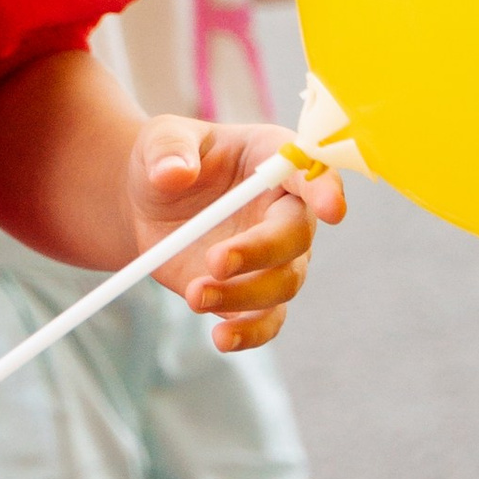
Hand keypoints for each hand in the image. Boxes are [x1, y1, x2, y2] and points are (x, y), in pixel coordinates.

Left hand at [127, 117, 345, 351]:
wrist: (148, 205)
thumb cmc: (167, 160)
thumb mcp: (161, 140)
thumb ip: (169, 151)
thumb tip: (173, 174)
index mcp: (274, 158)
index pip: (312, 170)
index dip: (325, 189)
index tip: (330, 208)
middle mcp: (286, 209)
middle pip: (297, 236)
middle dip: (262, 251)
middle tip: (215, 261)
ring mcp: (275, 256)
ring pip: (283, 283)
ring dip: (243, 295)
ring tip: (195, 295)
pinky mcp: (253, 293)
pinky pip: (267, 320)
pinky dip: (249, 333)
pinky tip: (221, 338)